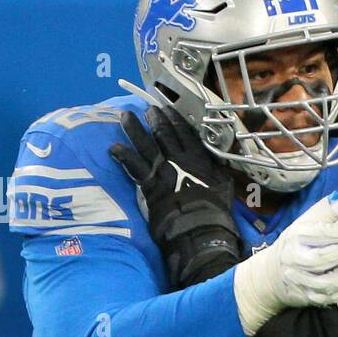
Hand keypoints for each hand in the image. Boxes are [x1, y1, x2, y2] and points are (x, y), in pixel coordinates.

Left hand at [109, 106, 239, 288]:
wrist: (199, 226)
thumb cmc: (215, 210)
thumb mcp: (224, 186)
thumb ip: (217, 173)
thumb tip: (218, 168)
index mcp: (198, 159)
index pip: (186, 133)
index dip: (176, 120)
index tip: (168, 110)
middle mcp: (178, 159)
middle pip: (164, 134)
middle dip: (155, 119)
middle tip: (148, 110)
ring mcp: (162, 170)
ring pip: (146, 144)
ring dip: (135, 129)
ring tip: (126, 116)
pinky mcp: (149, 184)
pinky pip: (133, 166)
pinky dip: (123, 156)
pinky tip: (113, 148)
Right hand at [232, 192, 337, 335]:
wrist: (270, 273)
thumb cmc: (297, 243)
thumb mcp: (307, 221)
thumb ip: (330, 210)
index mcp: (296, 235)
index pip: (322, 233)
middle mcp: (294, 258)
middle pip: (321, 259)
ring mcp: (298, 280)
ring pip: (326, 283)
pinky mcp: (304, 297)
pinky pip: (327, 298)